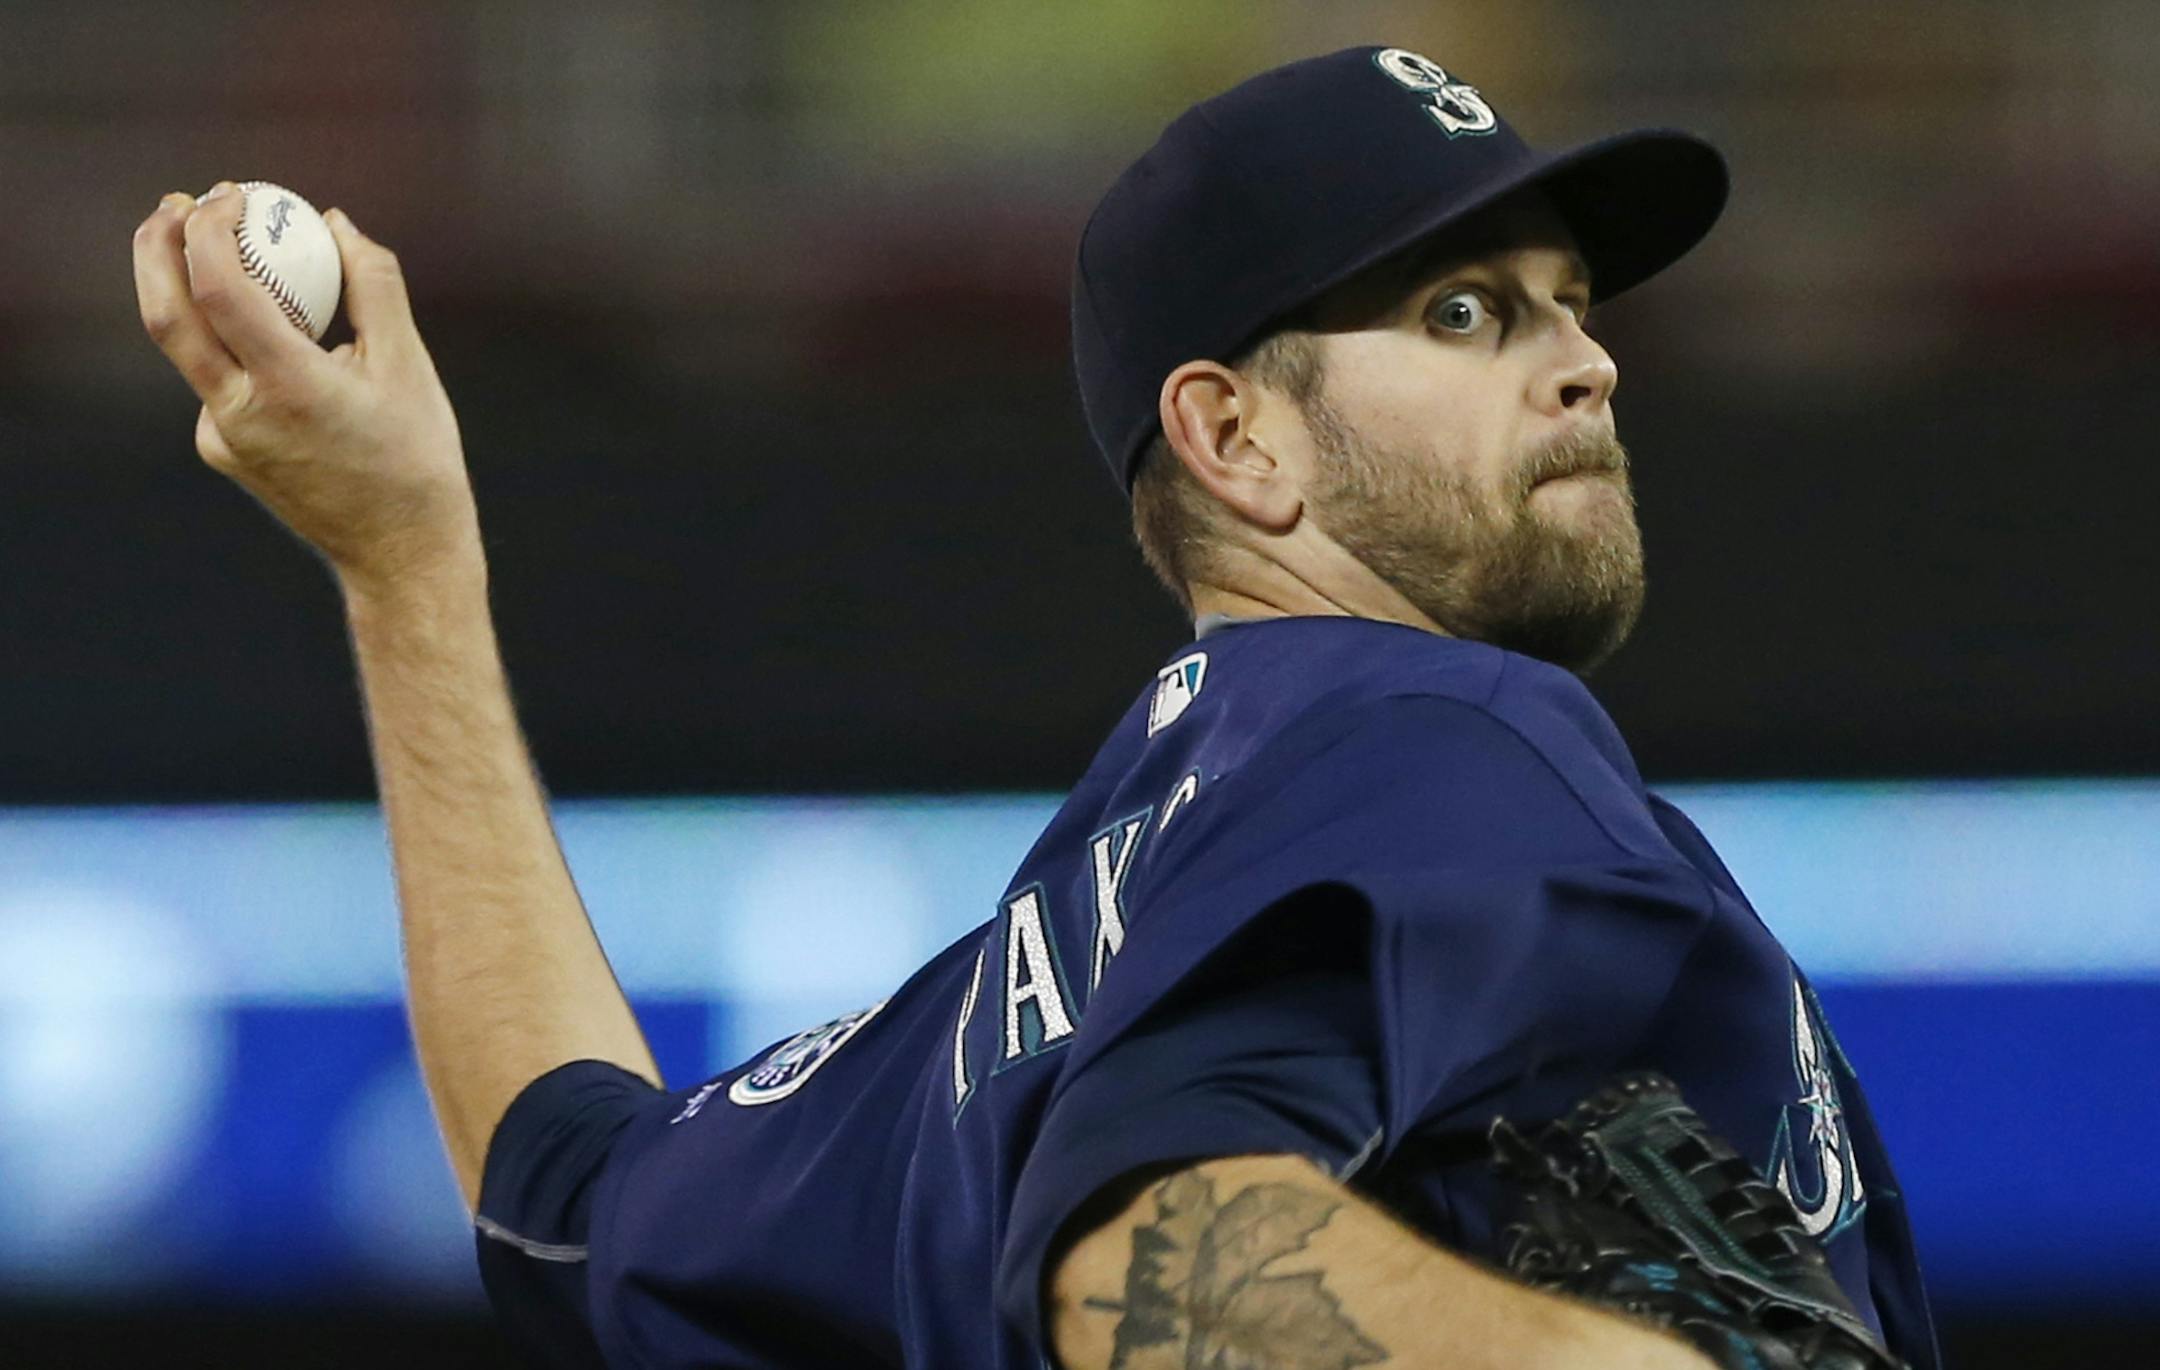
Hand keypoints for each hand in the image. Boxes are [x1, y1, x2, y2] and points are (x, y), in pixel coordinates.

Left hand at [131, 182, 478, 590]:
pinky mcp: (219, 448)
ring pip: (188, 344)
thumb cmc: (417, 457)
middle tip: (181, 202)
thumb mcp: (409, 364)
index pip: (218, 288)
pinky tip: (284, 346)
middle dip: (159, 246)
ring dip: (195, 288)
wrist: (401, 552)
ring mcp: (221, 437)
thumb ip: (373, 283)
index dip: (211, 228)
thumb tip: (334, 221)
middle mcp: (241, 415)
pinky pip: (216, 377)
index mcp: (290, 389)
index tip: (233, 193)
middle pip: (165, 314)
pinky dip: (235, 342)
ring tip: (233, 248)